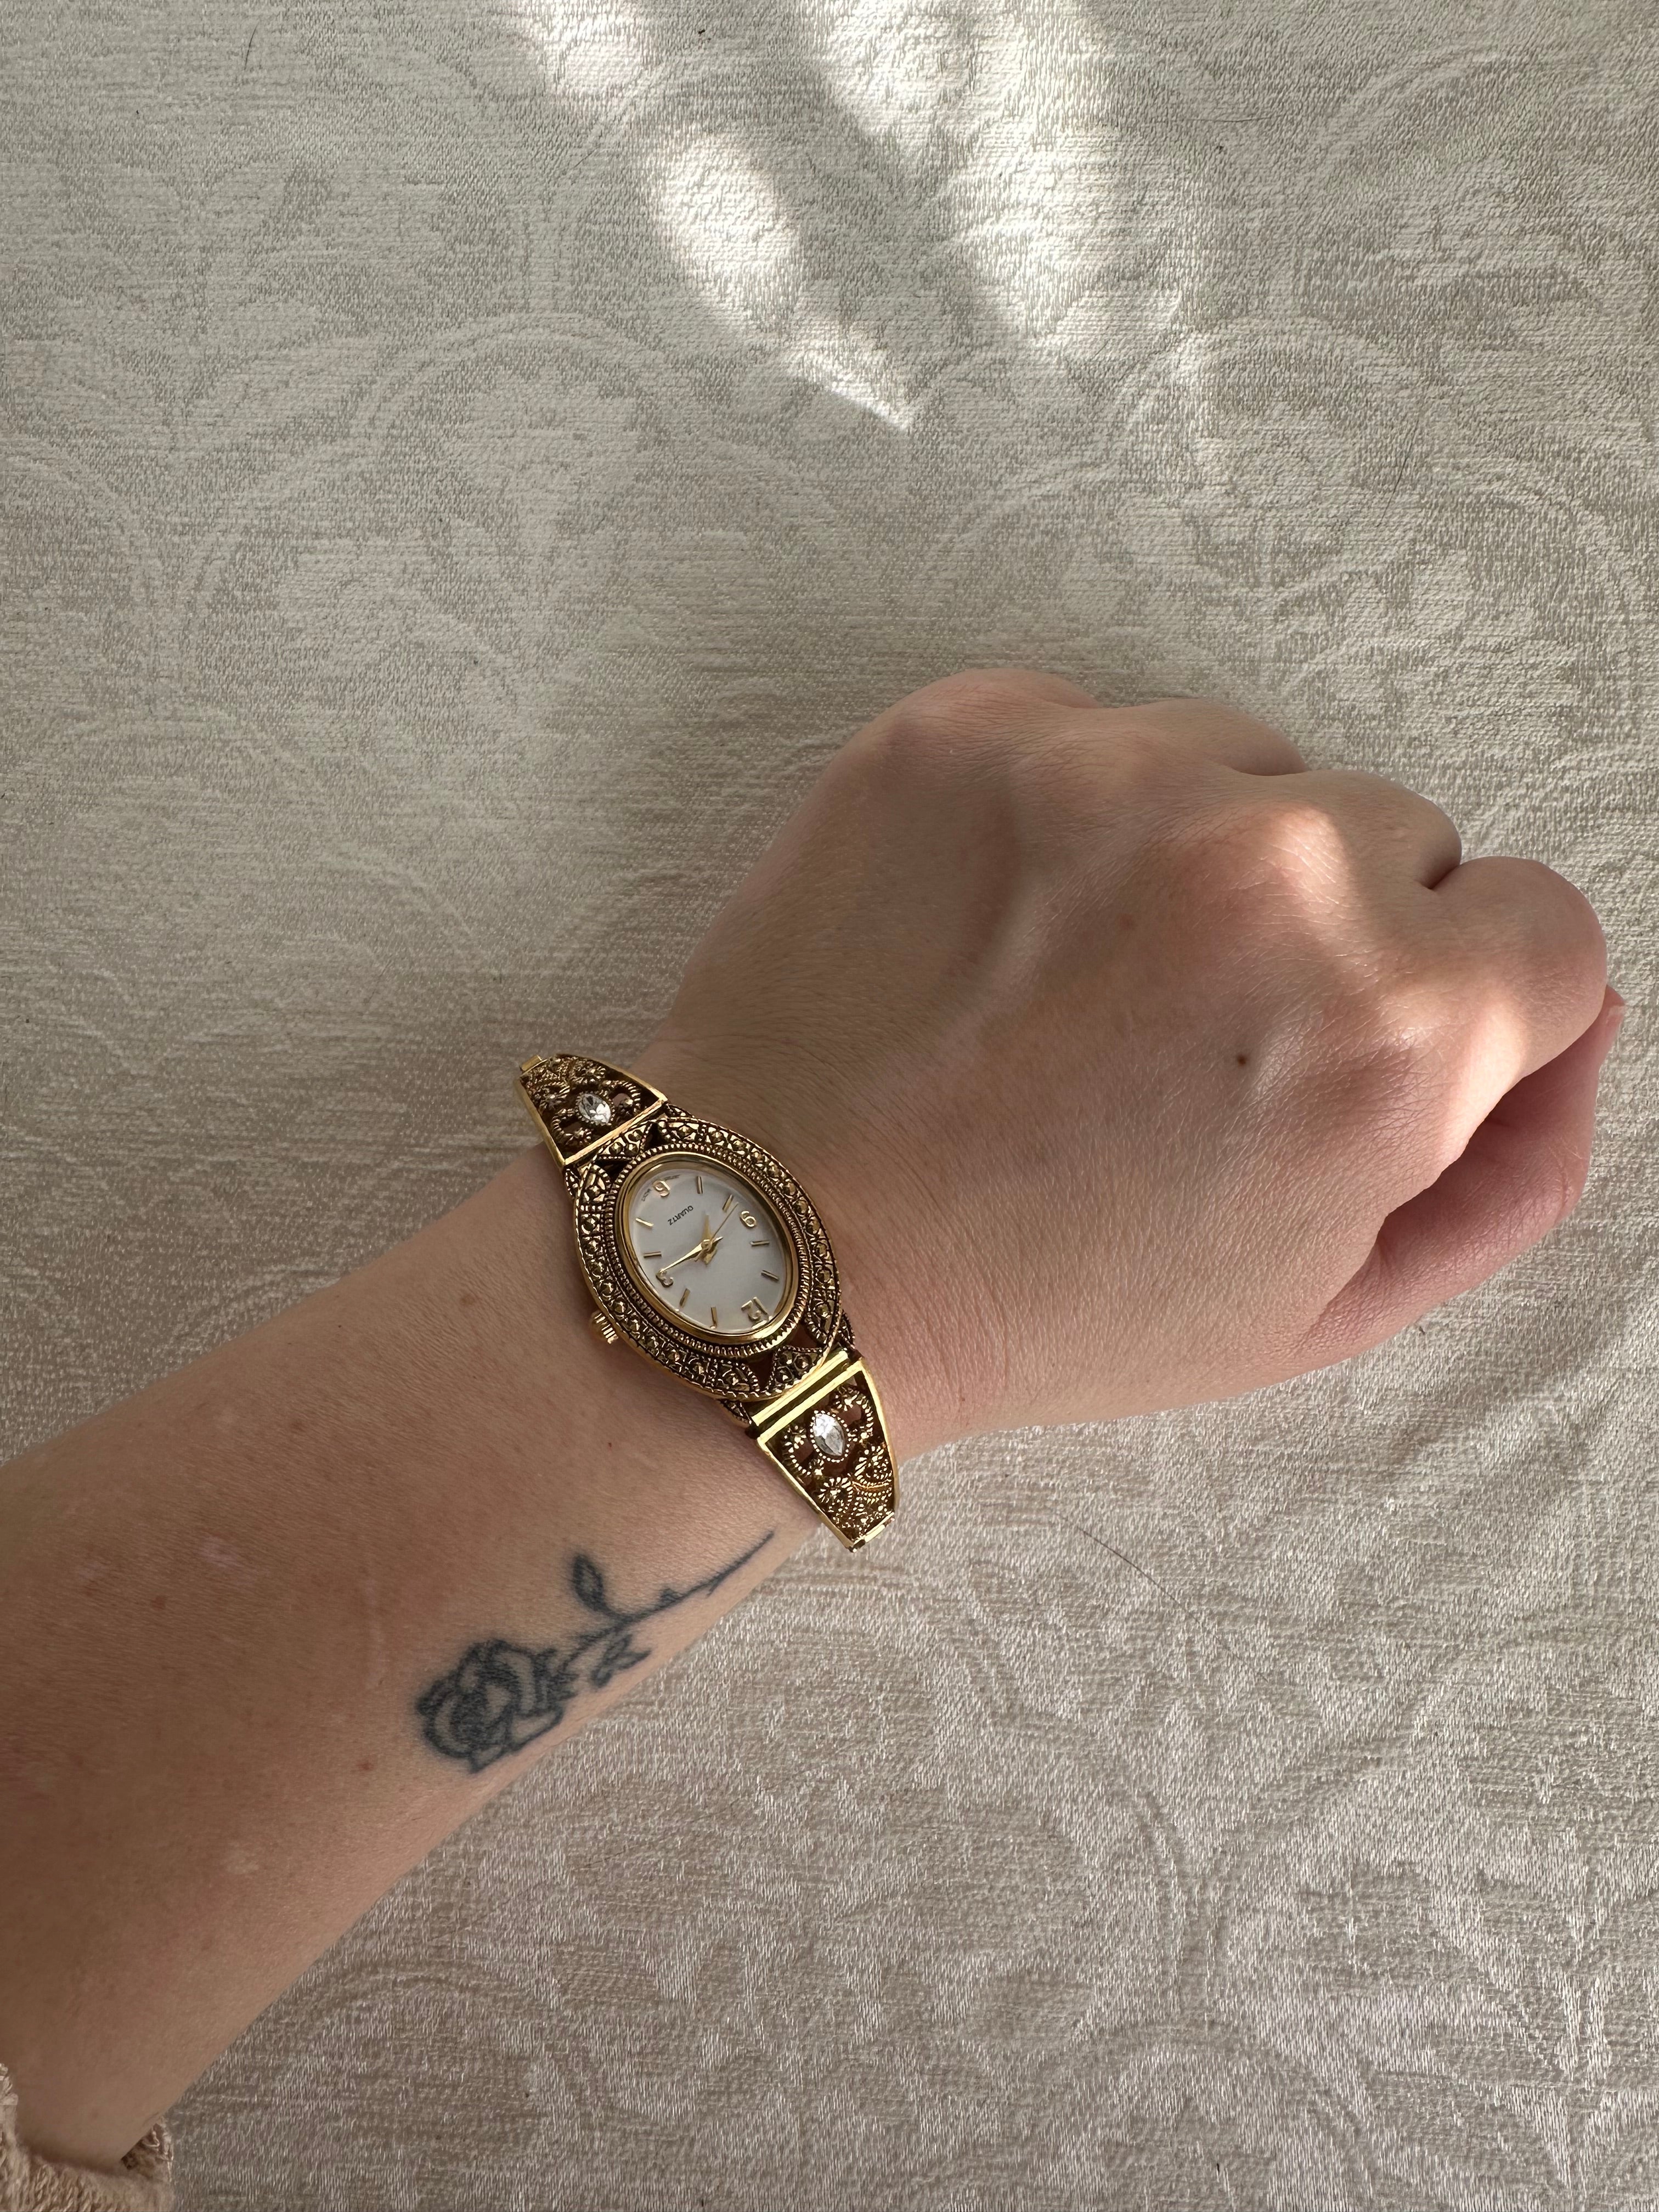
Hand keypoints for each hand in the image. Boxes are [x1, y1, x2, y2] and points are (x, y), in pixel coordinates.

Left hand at [635, 671, 1616, 1456]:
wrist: (778, 1259)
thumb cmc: (1051, 1304)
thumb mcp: (1325, 1306)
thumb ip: (1509, 1166)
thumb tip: (1579, 1025)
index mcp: (1389, 1024)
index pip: (1544, 928)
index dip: (1455, 1010)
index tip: (1338, 1057)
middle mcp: (1270, 865)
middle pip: (1400, 834)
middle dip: (1330, 930)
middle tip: (1187, 1041)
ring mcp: (1106, 772)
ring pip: (1252, 762)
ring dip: (1204, 854)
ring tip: (1081, 985)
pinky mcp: (966, 727)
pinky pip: (1102, 726)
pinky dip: (1074, 810)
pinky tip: (1003, 928)